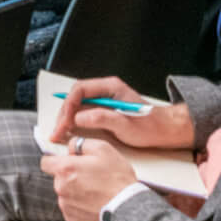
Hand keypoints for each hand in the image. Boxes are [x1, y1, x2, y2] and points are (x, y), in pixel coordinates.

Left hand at [42, 138, 139, 220]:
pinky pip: (72, 209)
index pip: (45, 162)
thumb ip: (81, 144)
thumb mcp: (103, 149)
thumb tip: (71, 147)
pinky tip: (95, 204)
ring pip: (66, 194)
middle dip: (70, 176)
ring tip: (97, 192)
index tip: (68, 162)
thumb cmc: (117, 179)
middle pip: (58, 179)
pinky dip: (81, 206)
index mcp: (65, 169)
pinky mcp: (72, 220)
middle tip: (91, 177)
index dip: (56, 160)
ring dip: (76, 192)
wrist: (126, 209)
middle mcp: (60, 188)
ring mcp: (65, 206)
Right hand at [50, 76, 195, 151]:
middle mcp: (106, 90)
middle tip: (58, 131)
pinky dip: (74, 121)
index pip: (80, 89)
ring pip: (77, 104)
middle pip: (76, 96)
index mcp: (111, 87)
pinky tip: (70, 132)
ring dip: (66, 118)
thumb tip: (79, 117)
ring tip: (60, 133)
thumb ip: (102, 118)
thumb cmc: (149, 127)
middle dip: (64, 113)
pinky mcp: (103, 109)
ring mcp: (104, 99)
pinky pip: (83, 111)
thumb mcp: (126, 125)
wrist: (163, 131)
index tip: (64, 122)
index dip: (68, 106)